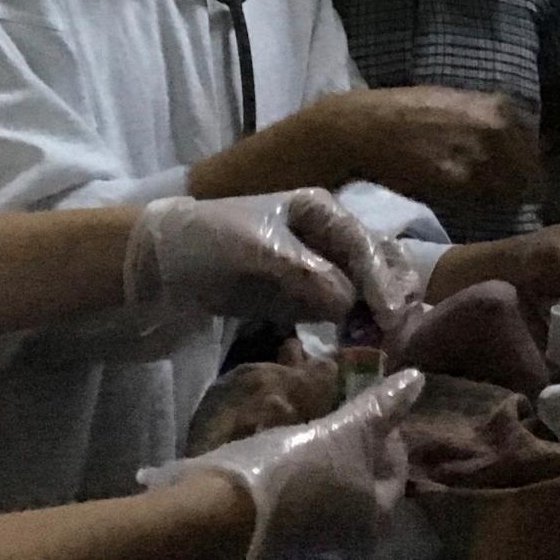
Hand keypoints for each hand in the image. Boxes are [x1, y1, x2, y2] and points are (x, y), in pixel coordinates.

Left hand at [125, 190, 414, 324]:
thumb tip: (348, 304)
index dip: (381, 279)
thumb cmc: (204, 242)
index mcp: (318, 209)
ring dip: (381, 315)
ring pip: (364, 290)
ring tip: (395, 346)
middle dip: (394, 294)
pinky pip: (340, 312)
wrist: (154, 266)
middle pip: (376, 263)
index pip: (364, 244)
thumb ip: (305, 274)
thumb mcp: (256, 251)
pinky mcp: (298, 298)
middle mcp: (323, 235)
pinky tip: (369, 350)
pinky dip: (357, 329)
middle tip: (405, 334)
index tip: (389, 316)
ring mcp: (313, 268)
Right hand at [139, 369, 422, 558]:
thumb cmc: (300, 469)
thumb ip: (381, 407)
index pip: (397, 468)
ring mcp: (318, 536)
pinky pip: (307, 493)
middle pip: (365, 480)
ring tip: (315, 422)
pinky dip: (305, 468)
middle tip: (342, 410)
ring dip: (329, 455)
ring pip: (334, 486)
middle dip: (356, 443)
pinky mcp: (285, 529)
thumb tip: (416, 380)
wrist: (227, 505)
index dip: (388, 431)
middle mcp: (353, 534)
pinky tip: (290, 447)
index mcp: (377, 516)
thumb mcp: (345, 430)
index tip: (367, 405)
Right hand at [302, 86, 540, 209]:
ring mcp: (480, 156)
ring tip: (491, 199)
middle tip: (512, 192)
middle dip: (525, 182)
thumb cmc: (405, 111)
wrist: (365, 128)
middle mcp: (495, 129)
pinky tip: (471, 200)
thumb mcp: (455, 100)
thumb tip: (514, 138)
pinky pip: (487, 200)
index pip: (539, 141)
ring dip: (507, 197)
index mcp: (497, 106)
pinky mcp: (459, 182)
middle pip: (532, 169)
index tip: (528, 171)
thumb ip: (488, 117)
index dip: (534, 159)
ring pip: (514, 189)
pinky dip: (485, 204)